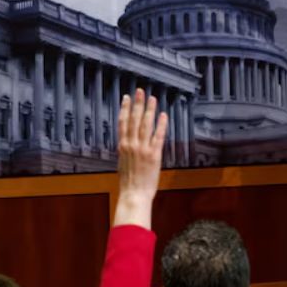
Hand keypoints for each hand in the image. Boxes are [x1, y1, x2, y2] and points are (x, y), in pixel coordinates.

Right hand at [113, 88, 166, 228]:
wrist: (133, 194)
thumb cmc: (128, 183)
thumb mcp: (123, 163)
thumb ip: (126, 151)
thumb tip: (127, 143)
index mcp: (122, 147)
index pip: (123, 123)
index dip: (125, 109)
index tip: (127, 98)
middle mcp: (131, 145)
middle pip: (134, 120)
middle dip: (138, 104)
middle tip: (140, 91)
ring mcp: (143, 149)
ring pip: (146, 125)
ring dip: (149, 110)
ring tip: (152, 99)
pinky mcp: (154, 155)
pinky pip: (158, 136)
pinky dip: (161, 125)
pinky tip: (163, 115)